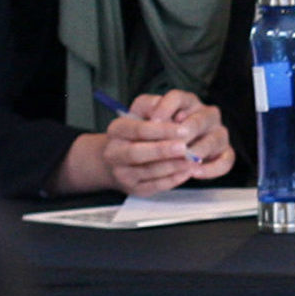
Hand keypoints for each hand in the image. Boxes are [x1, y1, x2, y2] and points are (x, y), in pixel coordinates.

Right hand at [50, 89, 233, 195]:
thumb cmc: (129, 133)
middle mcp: (117, 153)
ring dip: (171, 166)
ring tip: (191, 159)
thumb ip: (152, 109)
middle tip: (186, 146)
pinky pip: (152, 185)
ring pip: (147, 171)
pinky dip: (170, 179)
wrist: (103, 161)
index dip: (159, 129)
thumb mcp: (137, 113)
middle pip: (139, 153)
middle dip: (165, 150)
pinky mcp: (133, 188)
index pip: (136, 128)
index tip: (180, 128)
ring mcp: (123, 173)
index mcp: (118, 131)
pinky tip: (185, 171)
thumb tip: (172, 107)